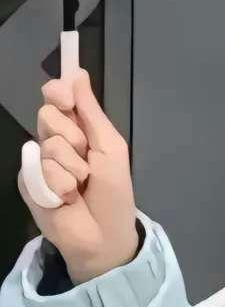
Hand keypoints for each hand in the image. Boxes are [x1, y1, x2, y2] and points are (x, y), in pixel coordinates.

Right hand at [18, 68, 138, 284]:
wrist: (104, 233)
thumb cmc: (113, 189)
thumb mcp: (109, 146)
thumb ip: (91, 112)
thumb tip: (77, 73)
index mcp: (78, 129)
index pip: (58, 98)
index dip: (58, 92)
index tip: (64, 97)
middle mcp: (55, 141)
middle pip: (48, 115)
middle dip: (73, 135)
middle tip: (87, 157)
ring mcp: (39, 162)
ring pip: (48, 143)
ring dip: (73, 165)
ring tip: (81, 184)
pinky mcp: (28, 183)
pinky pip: (40, 169)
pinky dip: (60, 183)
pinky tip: (67, 197)